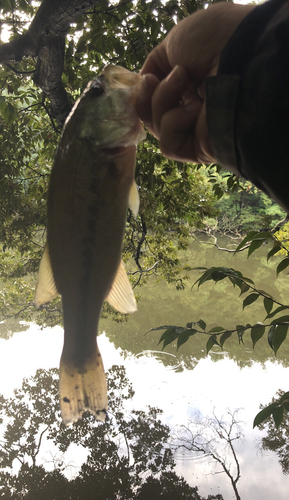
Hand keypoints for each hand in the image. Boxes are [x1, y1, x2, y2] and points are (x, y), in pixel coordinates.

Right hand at [136, 2, 254, 163]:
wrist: (240, 56)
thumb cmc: (213, 42)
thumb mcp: (175, 42)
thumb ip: (156, 64)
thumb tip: (145, 82)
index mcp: (190, 85)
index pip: (155, 99)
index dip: (145, 91)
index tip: (147, 78)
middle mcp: (194, 108)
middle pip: (151, 116)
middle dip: (148, 98)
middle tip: (154, 80)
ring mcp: (197, 130)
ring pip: (157, 129)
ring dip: (162, 103)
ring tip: (184, 80)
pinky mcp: (200, 149)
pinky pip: (170, 146)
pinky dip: (173, 124)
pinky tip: (194, 109)